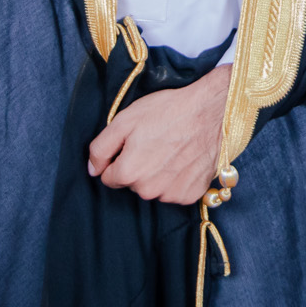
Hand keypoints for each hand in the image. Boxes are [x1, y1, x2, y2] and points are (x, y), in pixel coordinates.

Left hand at [87, 64, 230, 204]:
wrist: (212, 111)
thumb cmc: (168, 111)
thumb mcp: (125, 119)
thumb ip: (100, 148)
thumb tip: (93, 169)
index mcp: (128, 173)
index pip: (109, 177)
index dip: (119, 159)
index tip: (134, 144)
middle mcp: (148, 190)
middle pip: (133, 184)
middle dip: (138, 167)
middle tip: (155, 143)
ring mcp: (171, 194)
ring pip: (154, 189)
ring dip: (158, 174)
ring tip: (171, 149)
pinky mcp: (191, 195)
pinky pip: (175, 191)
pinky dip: (177, 179)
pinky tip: (184, 159)